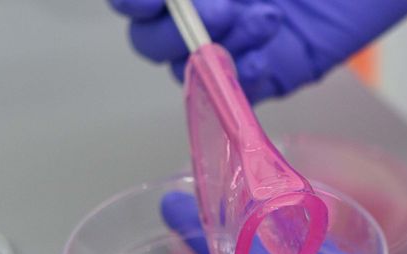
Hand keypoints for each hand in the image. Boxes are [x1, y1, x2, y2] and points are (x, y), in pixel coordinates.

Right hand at [107, 0, 406, 101]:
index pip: (138, 4)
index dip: (134, 3)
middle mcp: (210, 10)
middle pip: (152, 41)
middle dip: (178, 25)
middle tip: (225, 4)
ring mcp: (238, 44)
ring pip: (191, 69)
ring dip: (216, 47)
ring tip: (267, 17)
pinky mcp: (273, 71)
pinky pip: (239, 91)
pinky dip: (245, 74)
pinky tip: (270, 48)